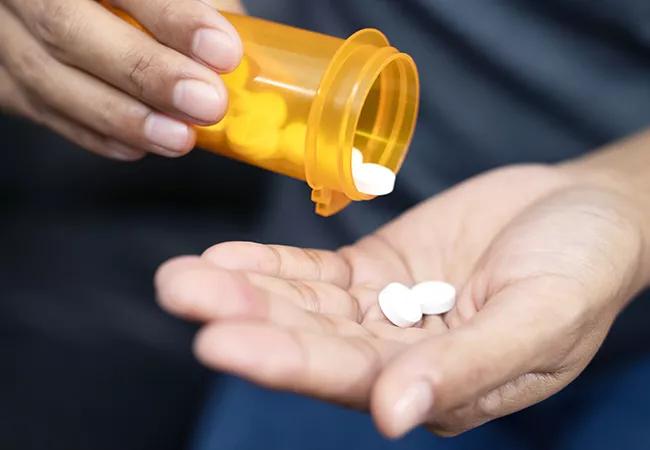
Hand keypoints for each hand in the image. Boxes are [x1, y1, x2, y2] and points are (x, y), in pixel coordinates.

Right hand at [0, 0, 242, 159]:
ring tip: (180, 138)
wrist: (75, 1)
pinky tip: (137, 145)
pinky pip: (38, 109)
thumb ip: (198, 1)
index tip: (224, 51)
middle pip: (68, 27)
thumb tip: (240, 57)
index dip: (173, 17)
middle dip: (145, 73)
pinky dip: (92, 132)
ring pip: (46, 77)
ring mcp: (0, 30)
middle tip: (206, 104)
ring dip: (121, 116)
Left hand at [155, 164, 649, 436]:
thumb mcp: (539, 321)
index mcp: (438, 386)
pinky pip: (317, 272)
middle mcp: (398, 356)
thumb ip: (467, 369)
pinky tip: (226, 258)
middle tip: (179, 294)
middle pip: (310, 341)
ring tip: (182, 276)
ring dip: (245, 289)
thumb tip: (394, 416)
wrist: (586, 212)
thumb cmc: (581, 270)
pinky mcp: (378, 268)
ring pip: (303, 305)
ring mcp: (383, 310)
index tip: (218, 339)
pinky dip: (274, 266)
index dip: (284, 359)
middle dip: (245, 319)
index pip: (348, 379)